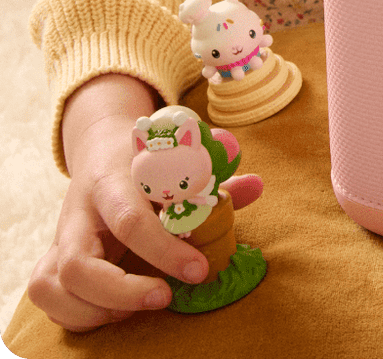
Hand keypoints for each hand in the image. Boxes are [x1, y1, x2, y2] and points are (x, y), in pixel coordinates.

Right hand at [27, 75, 210, 331]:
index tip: (198, 271)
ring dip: (97, 309)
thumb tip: (256, 185)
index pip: (130, 219)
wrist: (101, 149)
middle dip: (122, 292)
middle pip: (77, 264)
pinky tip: (116, 309)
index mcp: (112, 179)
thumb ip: (214, 172)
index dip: (164, 250)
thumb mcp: (176, 155)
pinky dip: (77, 313)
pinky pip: (47, 296)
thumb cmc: (146, 159)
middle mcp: (78, 211)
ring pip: (52, 285)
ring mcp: (59, 236)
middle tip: (165, 299)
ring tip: (142, 303)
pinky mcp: (51, 257)